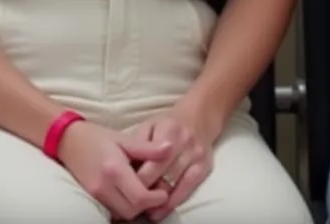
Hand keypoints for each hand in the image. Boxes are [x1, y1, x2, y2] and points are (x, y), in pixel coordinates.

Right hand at [56, 118, 172, 220]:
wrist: (67, 139)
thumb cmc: (97, 136)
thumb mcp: (124, 138)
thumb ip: (148, 148)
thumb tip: (171, 148)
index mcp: (114, 169)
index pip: (140, 197)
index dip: (155, 198)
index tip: (163, 191)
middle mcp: (103, 186)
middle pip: (132, 210)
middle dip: (147, 205)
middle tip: (156, 192)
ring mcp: (95, 194)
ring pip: (122, 214)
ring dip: (135, 207)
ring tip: (143, 191)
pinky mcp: (91, 198)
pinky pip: (112, 211)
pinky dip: (123, 206)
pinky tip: (128, 193)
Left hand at [128, 107, 214, 221]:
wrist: (198, 117)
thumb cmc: (167, 124)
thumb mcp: (149, 125)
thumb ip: (138, 144)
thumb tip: (124, 167)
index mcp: (168, 130)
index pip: (150, 161)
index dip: (137, 178)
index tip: (125, 190)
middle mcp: (184, 142)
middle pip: (163, 174)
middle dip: (147, 192)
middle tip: (133, 204)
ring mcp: (196, 155)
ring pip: (175, 184)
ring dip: (159, 201)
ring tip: (146, 211)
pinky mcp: (204, 167)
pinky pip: (189, 189)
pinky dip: (174, 202)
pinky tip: (163, 209)